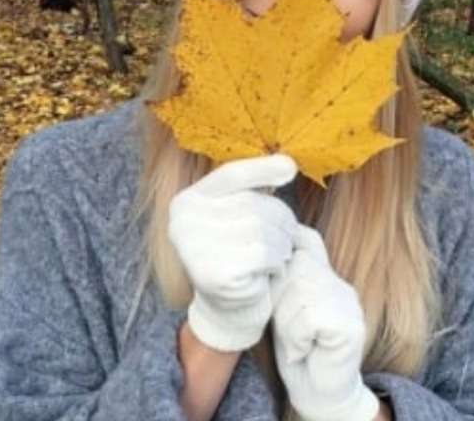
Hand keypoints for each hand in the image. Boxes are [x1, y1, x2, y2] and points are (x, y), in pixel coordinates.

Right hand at [168, 153, 297, 351]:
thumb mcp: (237, 217)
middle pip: (253, 203)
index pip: (230, 175)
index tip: (290, 167)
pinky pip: (265, 254)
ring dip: (281, 243)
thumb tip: (288, 162)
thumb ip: (251, 189)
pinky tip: (267, 272)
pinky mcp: (214, 274)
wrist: (228, 311)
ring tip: (274, 256)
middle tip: (283, 238)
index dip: (262, 168)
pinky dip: (276, 262)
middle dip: (280, 220)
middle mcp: (183, 222)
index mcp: (186, 202)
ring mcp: (195, 248)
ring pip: (263, 228)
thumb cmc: (239, 255)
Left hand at [271, 225, 379, 420]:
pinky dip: (298, 337)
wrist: (318, 393)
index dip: (290, 243)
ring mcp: (349, 304)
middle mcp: (340, 285)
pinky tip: (304, 350)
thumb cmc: (297, 351)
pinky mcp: (350, 326)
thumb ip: (283, 283)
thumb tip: (264, 252)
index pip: (308, 241)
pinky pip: (310, 317)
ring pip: (301, 293)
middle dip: (280, 301)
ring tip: (296, 343)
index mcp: (325, 277)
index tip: (275, 261)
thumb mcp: (284, 310)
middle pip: (298, 267)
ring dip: (288, 324)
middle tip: (287, 330)